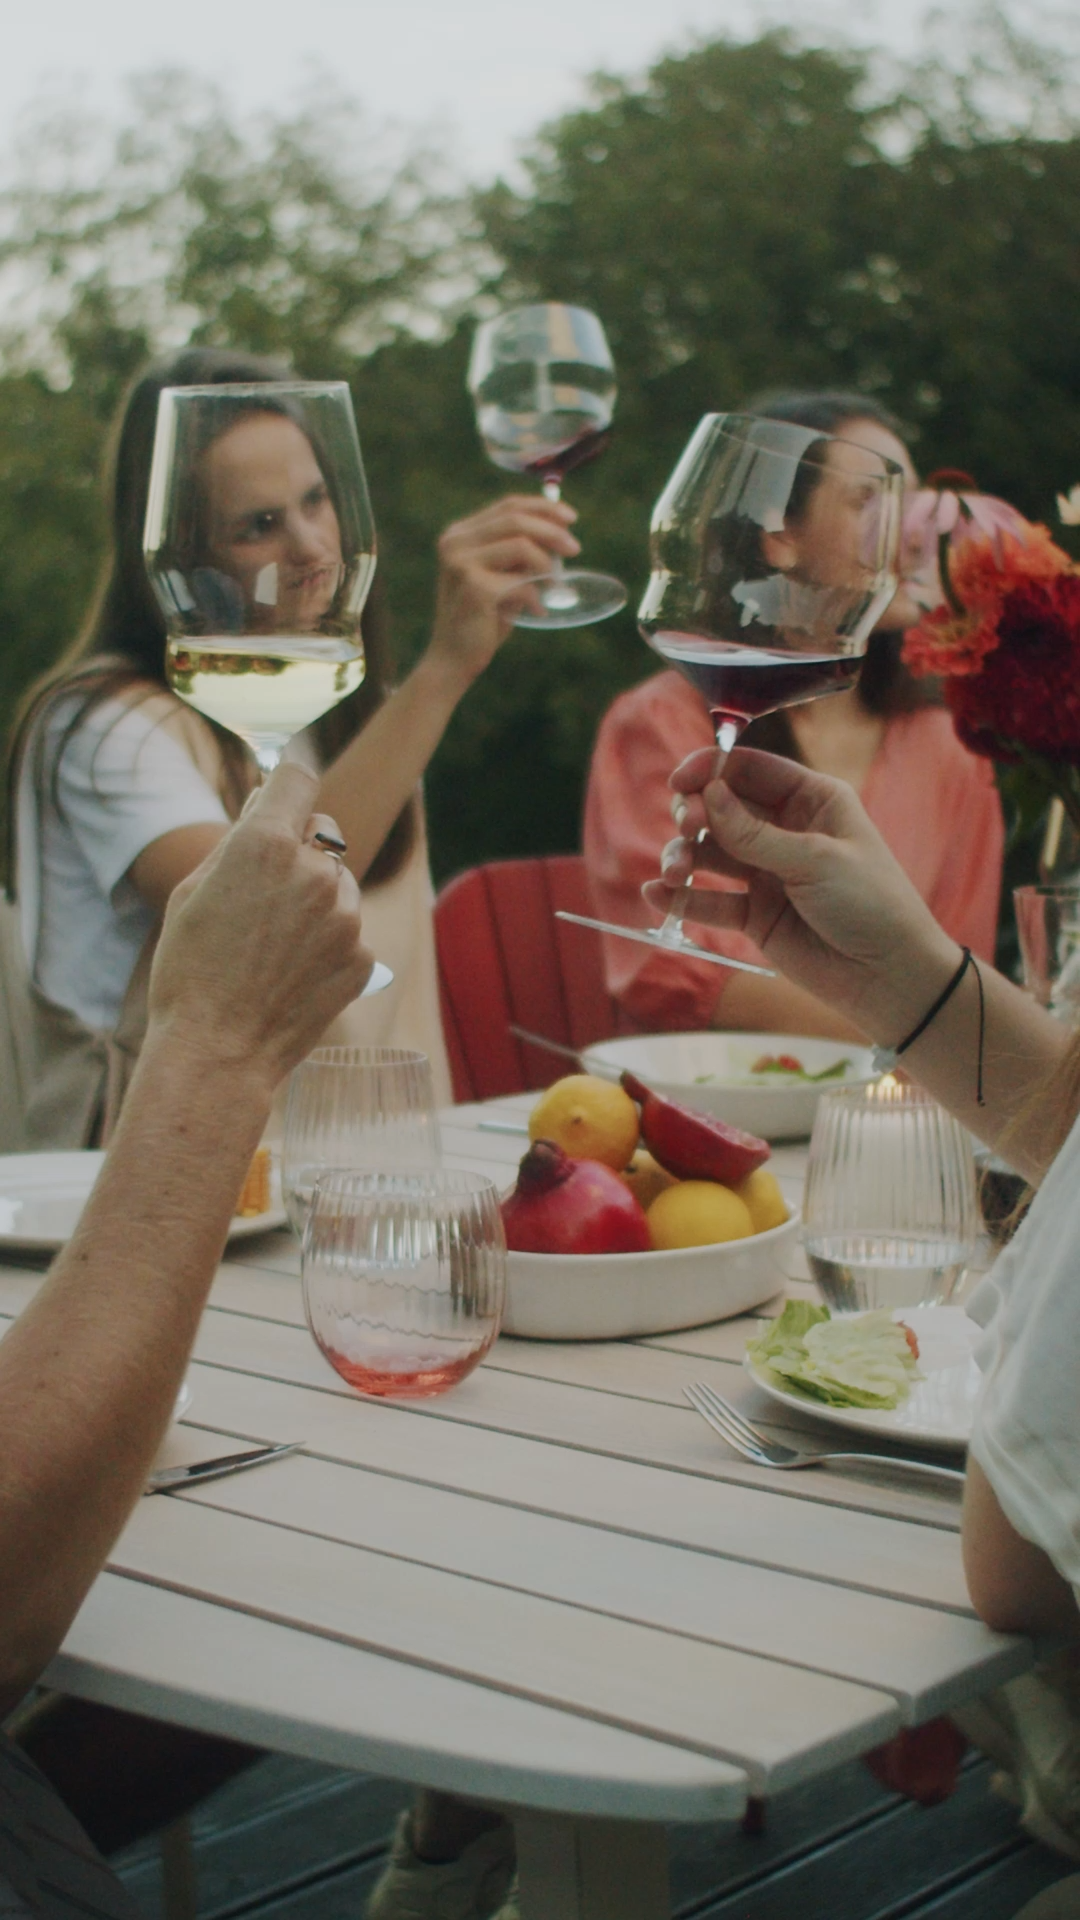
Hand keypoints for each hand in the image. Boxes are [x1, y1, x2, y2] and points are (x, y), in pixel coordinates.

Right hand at [148, 763, 372, 1087]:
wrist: (218, 1052)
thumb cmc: (190, 971)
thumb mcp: (193, 892)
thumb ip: (237, 841)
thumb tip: (264, 806)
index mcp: (266, 845)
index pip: (297, 778)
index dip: (287, 786)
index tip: (282, 799)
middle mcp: (315, 871)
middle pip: (323, 831)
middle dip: (300, 849)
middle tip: (265, 891)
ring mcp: (346, 916)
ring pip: (338, 884)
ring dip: (316, 899)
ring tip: (274, 945)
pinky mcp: (364, 956)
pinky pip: (349, 930)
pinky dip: (328, 943)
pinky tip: (293, 973)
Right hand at [427, 495, 580, 684]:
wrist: (453, 658)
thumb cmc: (483, 618)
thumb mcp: (501, 577)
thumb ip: (519, 553)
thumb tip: (559, 532)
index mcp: (459, 534)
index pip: (508, 506)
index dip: (543, 507)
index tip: (571, 518)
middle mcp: (456, 542)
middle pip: (516, 519)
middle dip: (552, 531)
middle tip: (574, 548)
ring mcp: (462, 562)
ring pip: (522, 545)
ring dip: (547, 565)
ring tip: (555, 586)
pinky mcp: (474, 587)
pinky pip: (522, 581)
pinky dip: (537, 596)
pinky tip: (538, 611)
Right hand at [644, 746, 957, 1040]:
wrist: (888, 975)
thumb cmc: (870, 903)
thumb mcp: (815, 859)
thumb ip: (755, 833)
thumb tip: (708, 794)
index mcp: (812, 800)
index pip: (750, 769)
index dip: (711, 769)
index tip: (679, 782)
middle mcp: (785, 830)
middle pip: (722, 808)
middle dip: (695, 815)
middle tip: (686, 829)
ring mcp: (767, 873)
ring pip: (709, 853)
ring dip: (683, 857)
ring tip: (674, 873)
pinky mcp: (755, 915)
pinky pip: (710, 900)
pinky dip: (682, 898)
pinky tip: (657, 896)